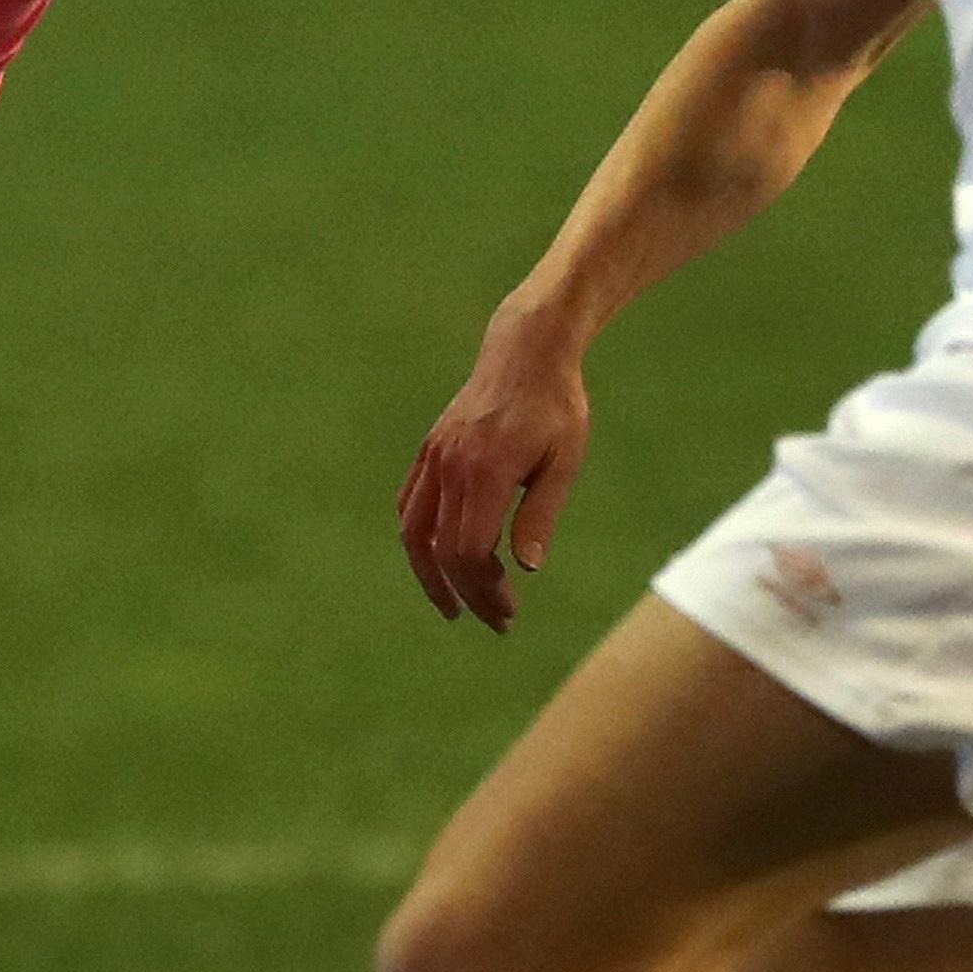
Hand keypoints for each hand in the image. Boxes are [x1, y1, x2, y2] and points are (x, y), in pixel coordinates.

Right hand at [398, 302, 593, 630]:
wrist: (526, 350)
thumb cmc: (556, 406)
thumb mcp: (563, 461)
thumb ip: (540, 513)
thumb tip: (527, 568)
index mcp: (486, 471)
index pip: (470, 550)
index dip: (485, 589)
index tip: (509, 611)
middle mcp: (451, 466)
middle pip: (442, 550)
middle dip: (467, 593)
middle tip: (498, 621)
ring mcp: (435, 457)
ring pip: (414, 531)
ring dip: (430, 575)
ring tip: (451, 606)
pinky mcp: (430, 450)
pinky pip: (409, 504)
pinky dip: (416, 538)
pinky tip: (434, 560)